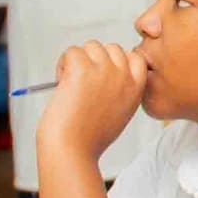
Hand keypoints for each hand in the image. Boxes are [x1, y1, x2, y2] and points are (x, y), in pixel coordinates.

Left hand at [38, 40, 149, 160]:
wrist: (72, 150)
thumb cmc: (89, 139)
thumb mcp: (119, 114)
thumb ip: (120, 90)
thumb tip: (104, 70)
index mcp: (136, 89)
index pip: (135, 57)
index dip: (116, 62)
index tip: (102, 76)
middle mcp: (124, 76)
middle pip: (110, 48)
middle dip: (94, 60)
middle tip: (82, 83)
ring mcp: (104, 70)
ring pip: (90, 47)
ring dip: (77, 61)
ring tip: (70, 85)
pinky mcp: (82, 68)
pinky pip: (71, 52)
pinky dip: (62, 65)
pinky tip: (61, 84)